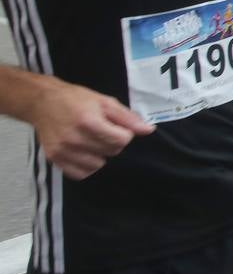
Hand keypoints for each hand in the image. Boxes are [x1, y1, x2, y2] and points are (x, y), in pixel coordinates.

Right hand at [30, 83, 153, 179]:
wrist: (43, 102)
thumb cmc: (76, 100)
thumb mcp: (105, 102)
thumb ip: (127, 118)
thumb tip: (148, 130)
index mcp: (89, 122)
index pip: (122, 140)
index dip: (125, 133)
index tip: (117, 127)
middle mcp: (75, 139)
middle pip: (111, 152)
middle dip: (113, 142)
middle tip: (102, 131)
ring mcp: (63, 151)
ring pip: (98, 165)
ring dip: (100, 155)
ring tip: (92, 141)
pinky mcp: (54, 159)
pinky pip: (80, 174)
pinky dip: (86, 166)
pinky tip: (85, 153)